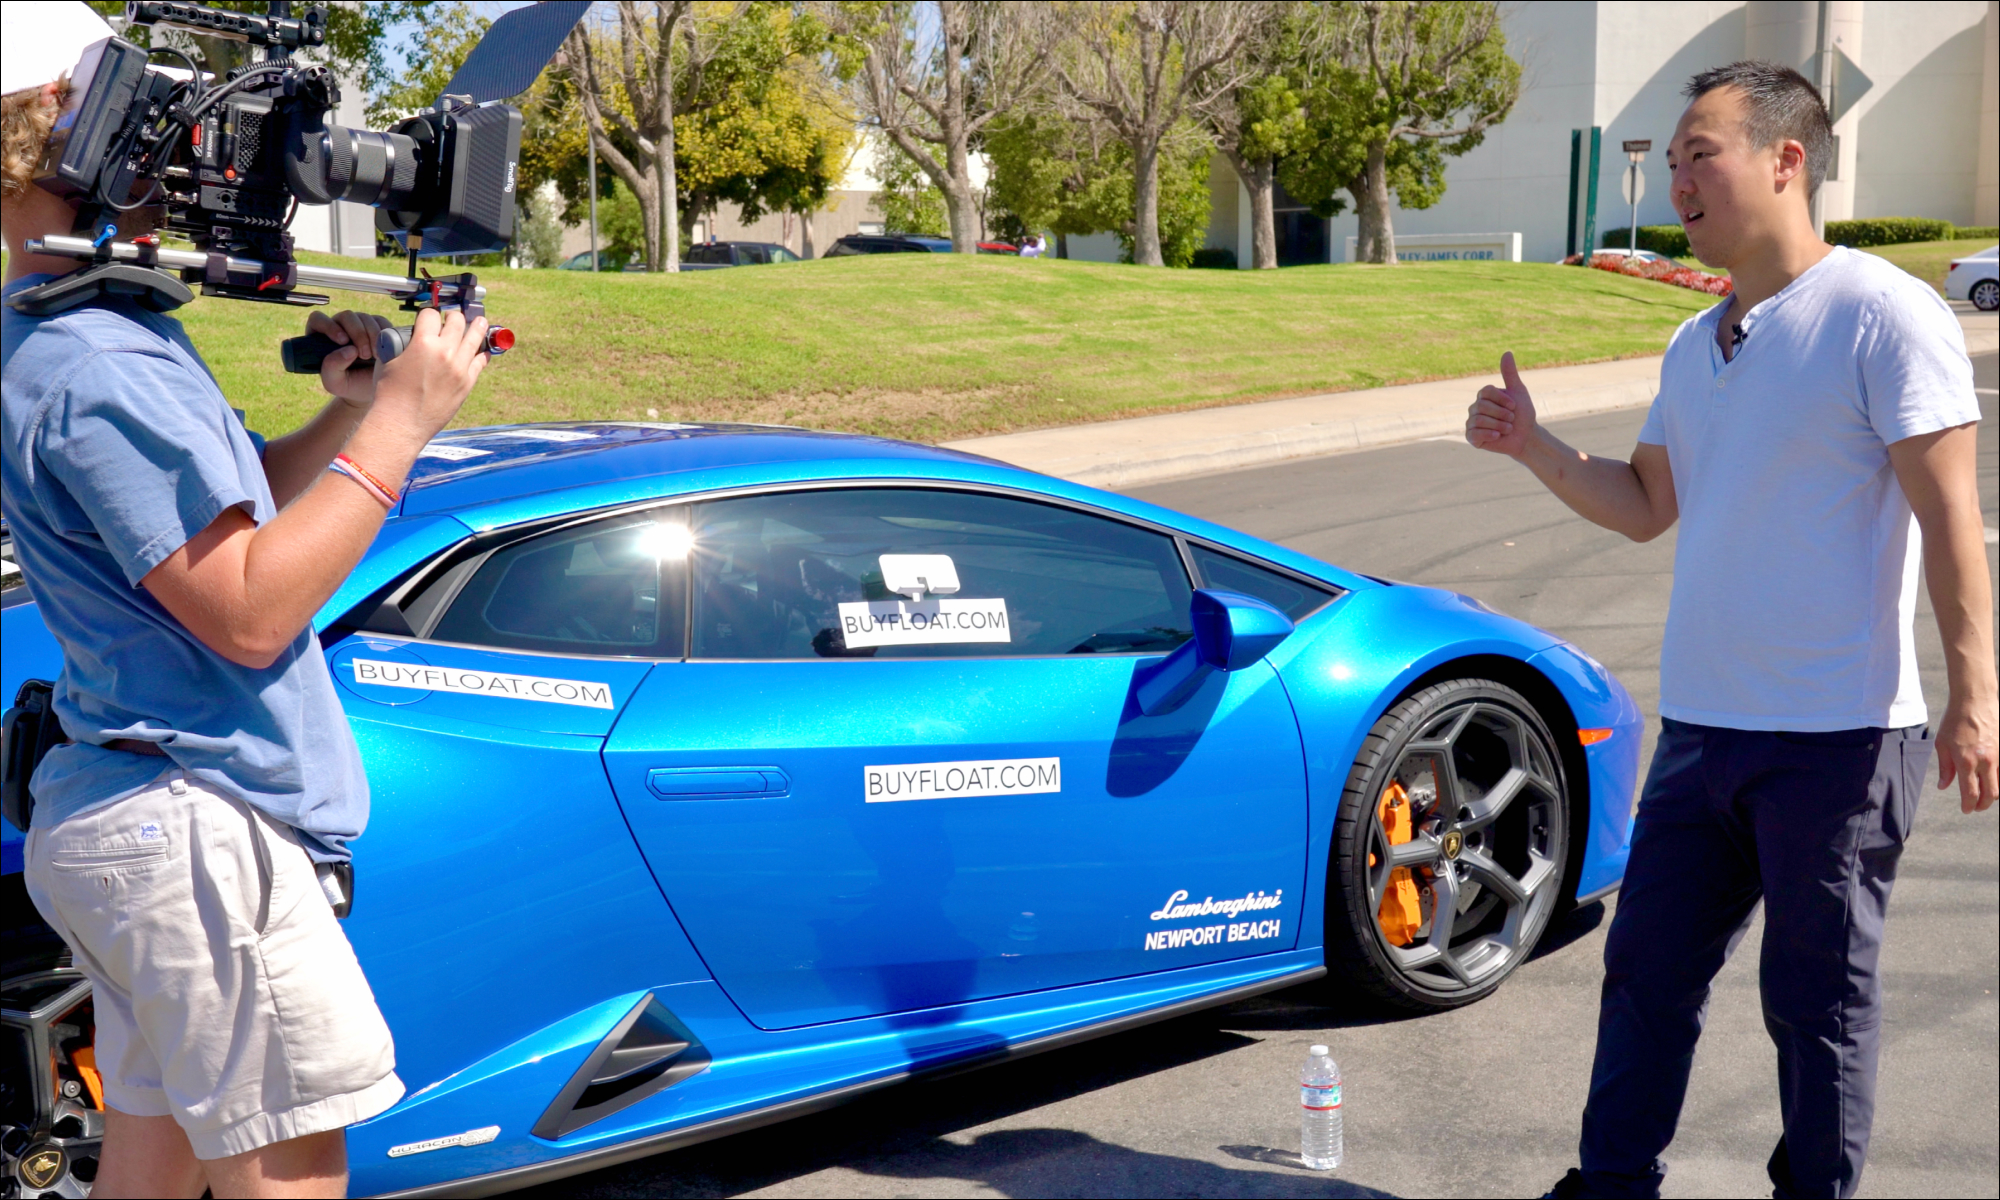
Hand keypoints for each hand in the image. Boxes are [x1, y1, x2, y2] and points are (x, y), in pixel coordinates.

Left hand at [308, 309, 392, 407]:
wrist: (375, 389)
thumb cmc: (350, 386)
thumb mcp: (334, 383)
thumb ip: (331, 368)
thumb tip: (348, 349)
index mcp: (321, 338)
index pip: (318, 319)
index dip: (329, 326)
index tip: (342, 341)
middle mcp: (340, 327)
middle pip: (346, 316)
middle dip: (358, 334)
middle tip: (365, 355)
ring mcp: (359, 325)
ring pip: (364, 317)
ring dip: (372, 335)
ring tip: (376, 357)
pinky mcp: (377, 326)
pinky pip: (380, 320)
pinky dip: (384, 332)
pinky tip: (385, 348)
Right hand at [366, 306, 489, 443]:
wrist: (402, 422)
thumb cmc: (391, 394)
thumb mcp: (391, 360)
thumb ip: (405, 344)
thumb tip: (414, 339)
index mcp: (423, 343)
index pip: (431, 315)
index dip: (428, 314)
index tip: (430, 317)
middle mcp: (444, 352)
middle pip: (457, 321)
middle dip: (453, 316)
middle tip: (453, 318)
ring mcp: (459, 367)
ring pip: (474, 338)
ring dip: (477, 326)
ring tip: (480, 321)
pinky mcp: (467, 383)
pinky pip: (480, 362)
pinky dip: (482, 353)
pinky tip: (483, 349)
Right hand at [1466, 351, 1536, 457]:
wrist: (1525, 436)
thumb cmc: (1522, 414)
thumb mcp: (1518, 391)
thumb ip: (1509, 374)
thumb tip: (1507, 352)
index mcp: (1484, 396)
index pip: (1486, 392)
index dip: (1502, 399)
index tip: (1514, 406)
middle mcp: (1475, 407)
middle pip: (1482, 406)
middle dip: (1501, 414)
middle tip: (1511, 420)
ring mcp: (1471, 422)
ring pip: (1479, 420)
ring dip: (1499, 426)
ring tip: (1507, 429)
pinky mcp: (1471, 437)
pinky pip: (1474, 433)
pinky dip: (1488, 435)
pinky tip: (1497, 436)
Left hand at [1937, 695, 1998, 812]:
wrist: (1975, 700)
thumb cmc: (1954, 721)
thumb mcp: (1942, 744)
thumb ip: (1946, 768)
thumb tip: (1944, 786)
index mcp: (1966, 761)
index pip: (1971, 793)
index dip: (1968, 805)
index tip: (1966, 809)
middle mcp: (1986, 761)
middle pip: (1991, 794)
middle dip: (1983, 804)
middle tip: (1976, 807)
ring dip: (1994, 794)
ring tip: (1985, 794)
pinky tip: (1993, 780)